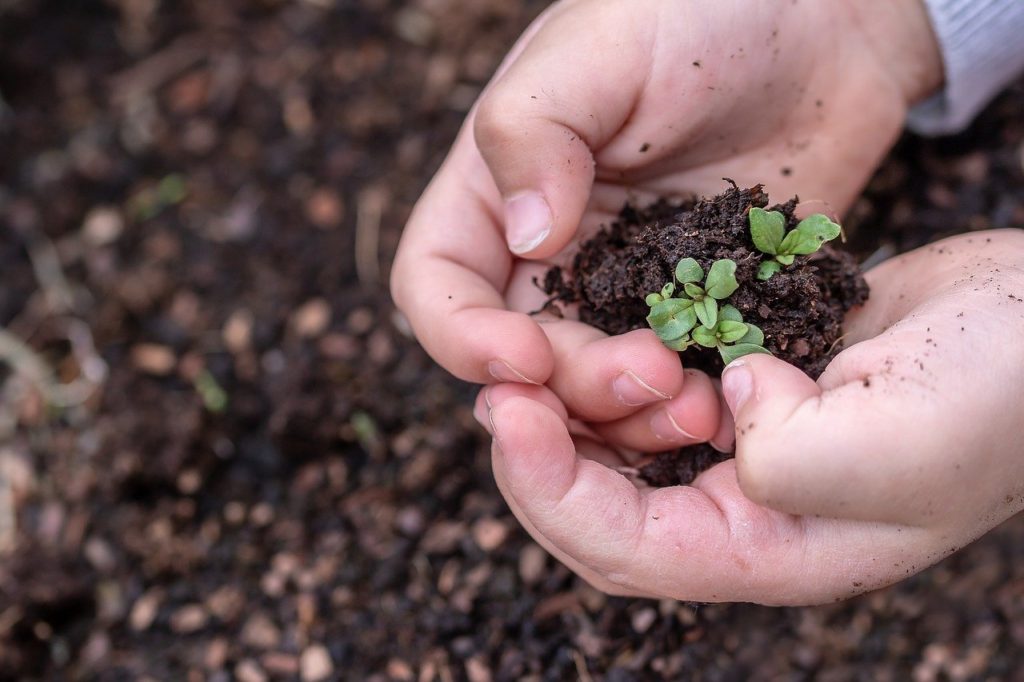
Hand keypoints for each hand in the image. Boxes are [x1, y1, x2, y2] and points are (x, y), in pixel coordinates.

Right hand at [392, 0, 941, 451]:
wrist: (825, 22)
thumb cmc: (702, 10)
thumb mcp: (602, 47)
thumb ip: (536, 131)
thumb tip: (524, 239)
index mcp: (499, 191)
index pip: (437, 285)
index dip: (461, 337)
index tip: (522, 358)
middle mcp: (552, 251)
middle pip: (522, 357)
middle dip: (570, 385)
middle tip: (647, 376)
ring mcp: (627, 287)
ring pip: (596, 386)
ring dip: (630, 414)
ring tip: (695, 403)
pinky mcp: (699, 307)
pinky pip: (679, 376)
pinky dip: (693, 403)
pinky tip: (731, 401)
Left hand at [475, 231, 1023, 604]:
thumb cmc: (997, 394)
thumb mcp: (897, 442)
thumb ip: (791, 455)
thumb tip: (725, 405)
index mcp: (773, 550)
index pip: (625, 547)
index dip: (550, 490)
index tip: (508, 414)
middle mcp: (747, 512)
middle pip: (602, 509)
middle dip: (540, 455)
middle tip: (498, 387)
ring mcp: (745, 450)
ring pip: (621, 452)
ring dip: (573, 411)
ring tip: (533, 359)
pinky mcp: (749, 390)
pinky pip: (657, 395)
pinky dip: (618, 372)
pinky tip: (597, 335)